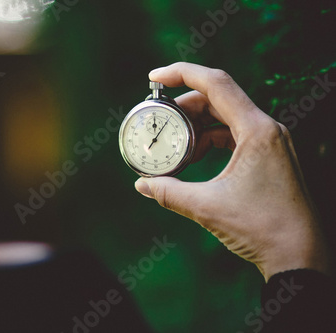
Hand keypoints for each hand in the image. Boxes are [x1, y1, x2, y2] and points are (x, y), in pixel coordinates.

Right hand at [135, 62, 330, 280]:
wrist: (298, 256)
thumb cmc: (260, 228)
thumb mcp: (207, 207)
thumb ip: (169, 192)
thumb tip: (142, 184)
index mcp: (256, 130)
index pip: (216, 83)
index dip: (181, 73)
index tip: (154, 77)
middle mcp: (266, 129)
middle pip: (219, 98)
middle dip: (185, 104)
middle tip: (159, 117)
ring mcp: (269, 142)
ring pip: (226, 116)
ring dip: (197, 123)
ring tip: (174, 139)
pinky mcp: (268, 156)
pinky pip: (233, 135)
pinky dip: (210, 139)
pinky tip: (194, 154)